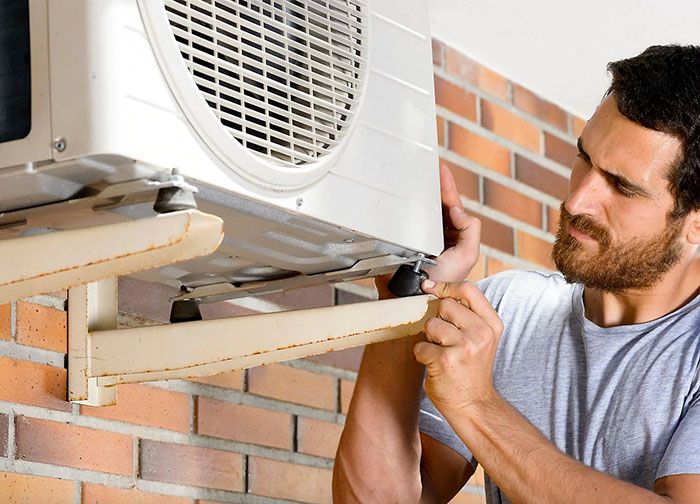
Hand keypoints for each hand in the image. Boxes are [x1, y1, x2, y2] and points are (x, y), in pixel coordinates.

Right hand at [376, 164, 480, 296]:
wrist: (417, 296)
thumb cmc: (444, 280)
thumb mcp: (467, 255)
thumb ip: (470, 229)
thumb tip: (456, 209)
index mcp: (452, 237)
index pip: (451, 207)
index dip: (448, 189)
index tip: (442, 171)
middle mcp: (435, 235)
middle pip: (435, 205)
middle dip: (434, 186)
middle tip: (430, 167)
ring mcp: (416, 236)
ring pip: (419, 209)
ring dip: (419, 193)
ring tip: (418, 175)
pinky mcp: (400, 240)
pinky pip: (402, 219)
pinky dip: (402, 207)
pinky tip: (400, 196)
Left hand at [414, 280, 503, 415]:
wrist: (473, 404)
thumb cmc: (471, 368)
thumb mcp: (480, 337)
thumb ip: (465, 313)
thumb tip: (432, 287)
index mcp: (491, 324)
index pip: (468, 289)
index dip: (445, 286)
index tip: (430, 288)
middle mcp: (481, 333)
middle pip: (445, 304)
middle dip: (438, 319)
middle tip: (445, 339)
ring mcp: (464, 347)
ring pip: (430, 324)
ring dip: (429, 338)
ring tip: (441, 352)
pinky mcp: (445, 360)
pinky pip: (420, 346)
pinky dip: (422, 355)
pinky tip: (435, 365)